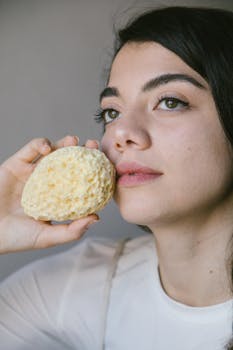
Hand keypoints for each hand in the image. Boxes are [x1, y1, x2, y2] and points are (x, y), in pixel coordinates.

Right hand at [0, 136, 99, 252]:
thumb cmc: (15, 237)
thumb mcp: (47, 237)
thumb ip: (71, 231)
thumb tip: (96, 218)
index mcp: (56, 197)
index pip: (79, 181)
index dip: (92, 172)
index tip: (105, 166)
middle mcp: (47, 182)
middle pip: (69, 162)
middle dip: (82, 152)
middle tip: (93, 145)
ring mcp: (32, 172)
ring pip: (52, 152)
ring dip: (64, 144)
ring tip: (74, 141)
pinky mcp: (16, 164)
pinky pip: (30, 150)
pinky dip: (40, 145)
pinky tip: (48, 149)